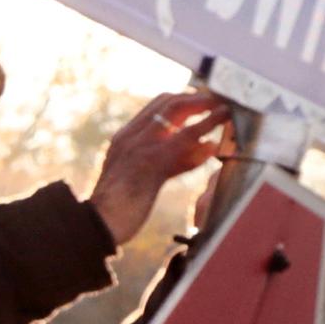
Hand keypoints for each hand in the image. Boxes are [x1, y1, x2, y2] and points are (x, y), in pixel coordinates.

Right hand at [90, 93, 236, 244]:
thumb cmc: (115, 211)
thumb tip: (201, 149)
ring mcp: (139, 148)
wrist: (96, 225)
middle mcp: (130, 138)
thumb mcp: (135, 180)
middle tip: (220, 100)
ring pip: (177, 114)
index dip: (182, 101)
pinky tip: (220, 132)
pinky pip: (184, 139)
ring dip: (205, 108)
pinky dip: (205, 129)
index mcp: (123, 140)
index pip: (154, 108)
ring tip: (228, 107)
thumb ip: (167, 163)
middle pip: (166, 103)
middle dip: (196, 98)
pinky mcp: (152, 162)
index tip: (203, 102)